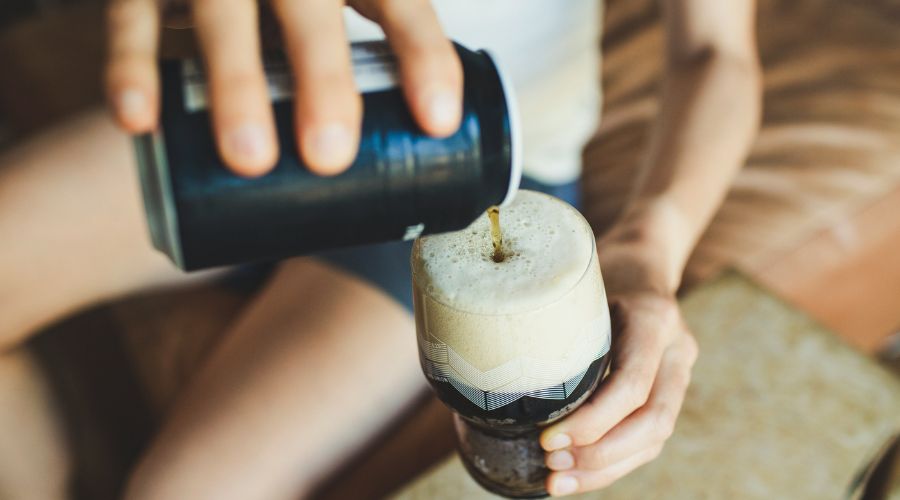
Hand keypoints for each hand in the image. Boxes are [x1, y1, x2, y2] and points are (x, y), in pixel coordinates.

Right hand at [104, 0, 462, 175]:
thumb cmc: (286, 9)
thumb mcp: (331, 18)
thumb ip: (363, 73)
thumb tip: (405, 181)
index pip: (396, 0)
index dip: (422, 55)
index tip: (439, 122)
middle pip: (309, 11)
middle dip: (323, 79)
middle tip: (329, 154)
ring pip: (222, 14)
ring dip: (236, 84)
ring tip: (251, 159)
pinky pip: (130, 17)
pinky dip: (131, 66)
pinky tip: (139, 120)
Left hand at [539, 234, 698, 495]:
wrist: (642, 257)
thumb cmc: (598, 265)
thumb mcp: (575, 278)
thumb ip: (552, 315)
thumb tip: (488, 358)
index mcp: (654, 318)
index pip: (632, 384)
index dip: (592, 421)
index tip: (548, 439)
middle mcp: (677, 349)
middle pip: (652, 422)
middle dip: (600, 455)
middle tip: (551, 466)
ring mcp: (678, 371)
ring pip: (655, 438)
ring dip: (606, 468)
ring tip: (557, 481)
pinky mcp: (668, 388)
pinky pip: (649, 437)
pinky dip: (613, 461)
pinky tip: (578, 474)